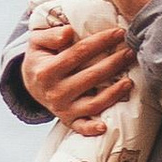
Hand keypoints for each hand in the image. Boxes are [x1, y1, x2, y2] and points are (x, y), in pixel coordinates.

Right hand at [24, 11, 133, 134]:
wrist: (30, 83)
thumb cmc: (40, 57)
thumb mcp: (37, 41)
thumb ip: (50, 34)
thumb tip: (68, 32)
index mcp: (47, 71)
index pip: (79, 53)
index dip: (101, 41)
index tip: (119, 32)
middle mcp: (55, 92)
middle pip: (91, 77)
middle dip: (113, 63)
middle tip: (130, 52)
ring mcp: (62, 108)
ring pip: (92, 103)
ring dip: (114, 93)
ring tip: (129, 80)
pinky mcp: (68, 120)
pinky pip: (81, 126)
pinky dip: (92, 128)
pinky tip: (105, 126)